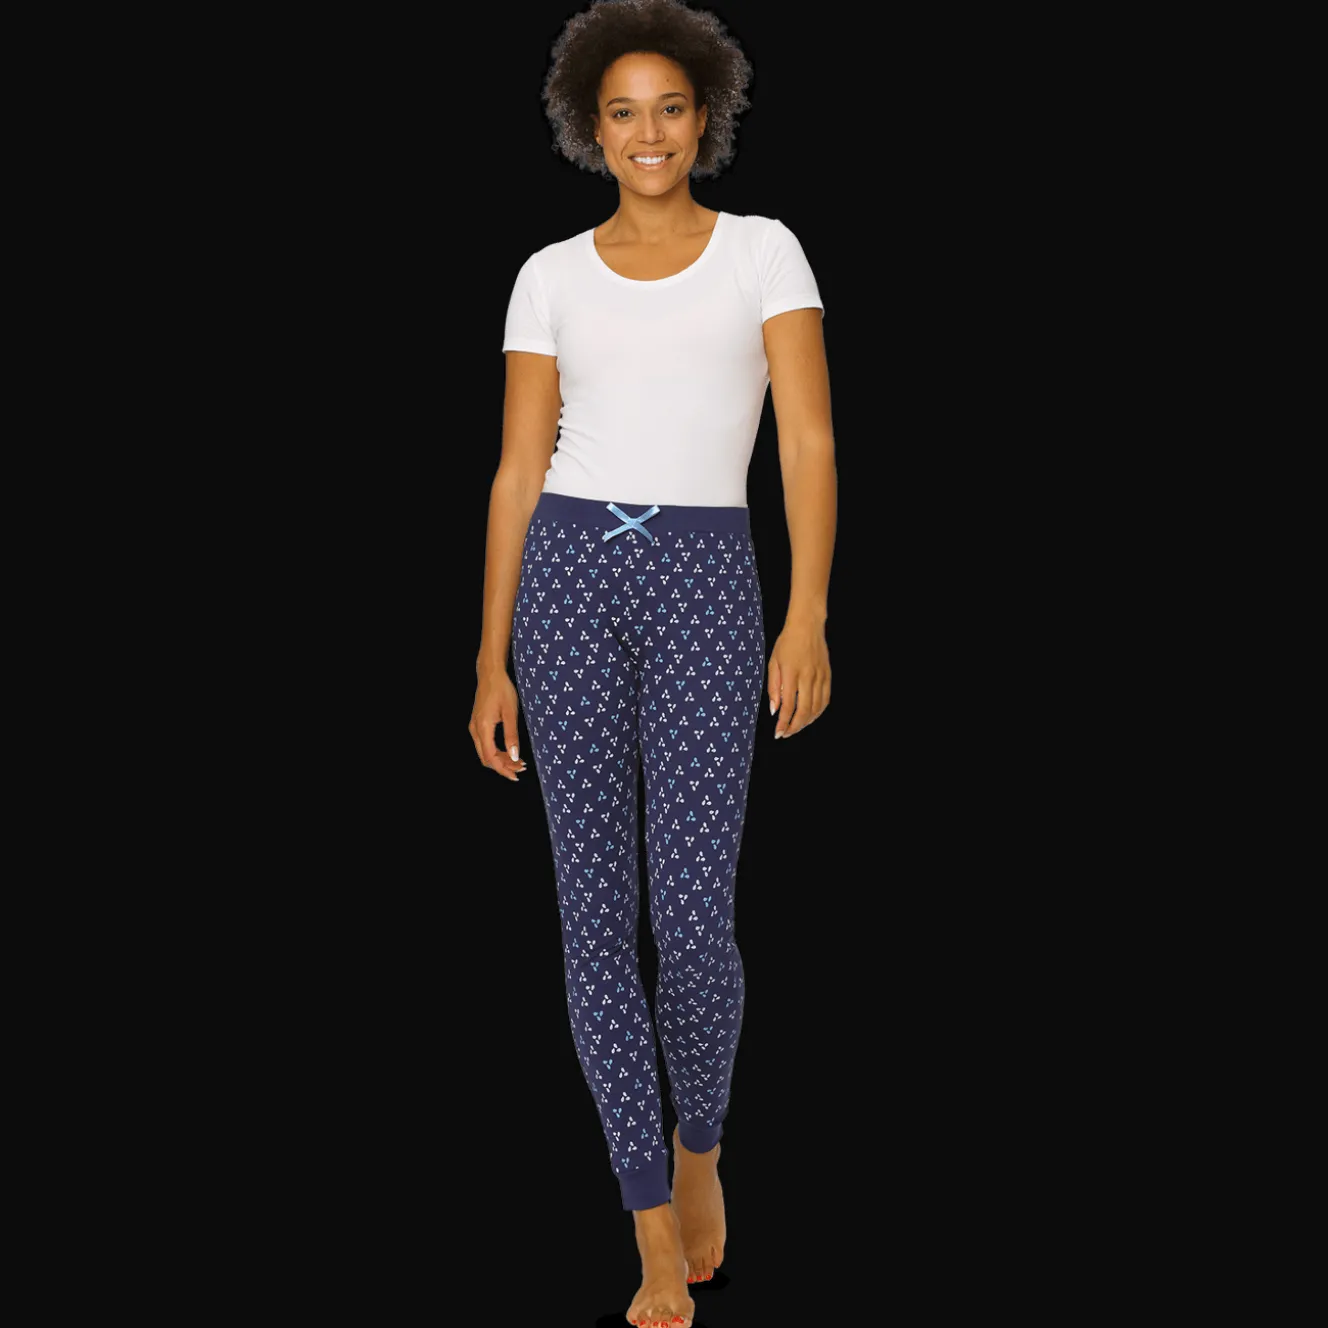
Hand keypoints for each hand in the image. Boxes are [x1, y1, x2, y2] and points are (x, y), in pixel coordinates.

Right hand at [469, 668, 527, 781]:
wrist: (490, 674)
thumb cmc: (502, 690)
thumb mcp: (511, 712)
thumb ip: (512, 735)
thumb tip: (514, 756)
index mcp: (483, 728)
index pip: (491, 757)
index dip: (503, 769)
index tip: (516, 775)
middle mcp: (475, 730)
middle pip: (486, 758)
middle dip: (503, 766)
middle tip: (520, 768)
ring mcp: (474, 727)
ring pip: (484, 752)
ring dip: (500, 760)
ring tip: (517, 761)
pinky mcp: (477, 724)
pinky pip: (484, 744)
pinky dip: (495, 751)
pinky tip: (508, 751)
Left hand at [767, 620, 830, 738]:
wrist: (807, 626)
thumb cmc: (787, 643)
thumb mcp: (773, 662)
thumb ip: (774, 687)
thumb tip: (774, 710)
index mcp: (791, 673)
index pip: (788, 705)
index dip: (783, 722)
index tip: (778, 733)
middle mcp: (808, 676)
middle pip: (804, 710)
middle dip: (795, 726)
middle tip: (786, 734)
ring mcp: (820, 676)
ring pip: (816, 707)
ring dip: (806, 721)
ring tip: (796, 727)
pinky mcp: (828, 675)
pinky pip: (825, 699)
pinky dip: (818, 712)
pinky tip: (810, 716)